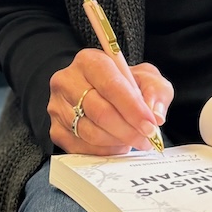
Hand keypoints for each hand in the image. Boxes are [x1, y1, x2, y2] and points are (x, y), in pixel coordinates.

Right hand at [48, 49, 172, 154]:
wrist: (102, 93)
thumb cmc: (125, 84)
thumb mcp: (146, 78)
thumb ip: (156, 91)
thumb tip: (156, 115)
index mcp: (89, 61)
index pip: (110, 85)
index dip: (132, 108)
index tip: (150, 125)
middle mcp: (67, 81)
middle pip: (99, 111)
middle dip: (128, 129)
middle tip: (146, 139)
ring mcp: (57, 106)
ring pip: (90, 132)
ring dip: (117, 141)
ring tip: (133, 140)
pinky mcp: (55, 129)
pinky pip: (80, 147)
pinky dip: (103, 150)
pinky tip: (117, 145)